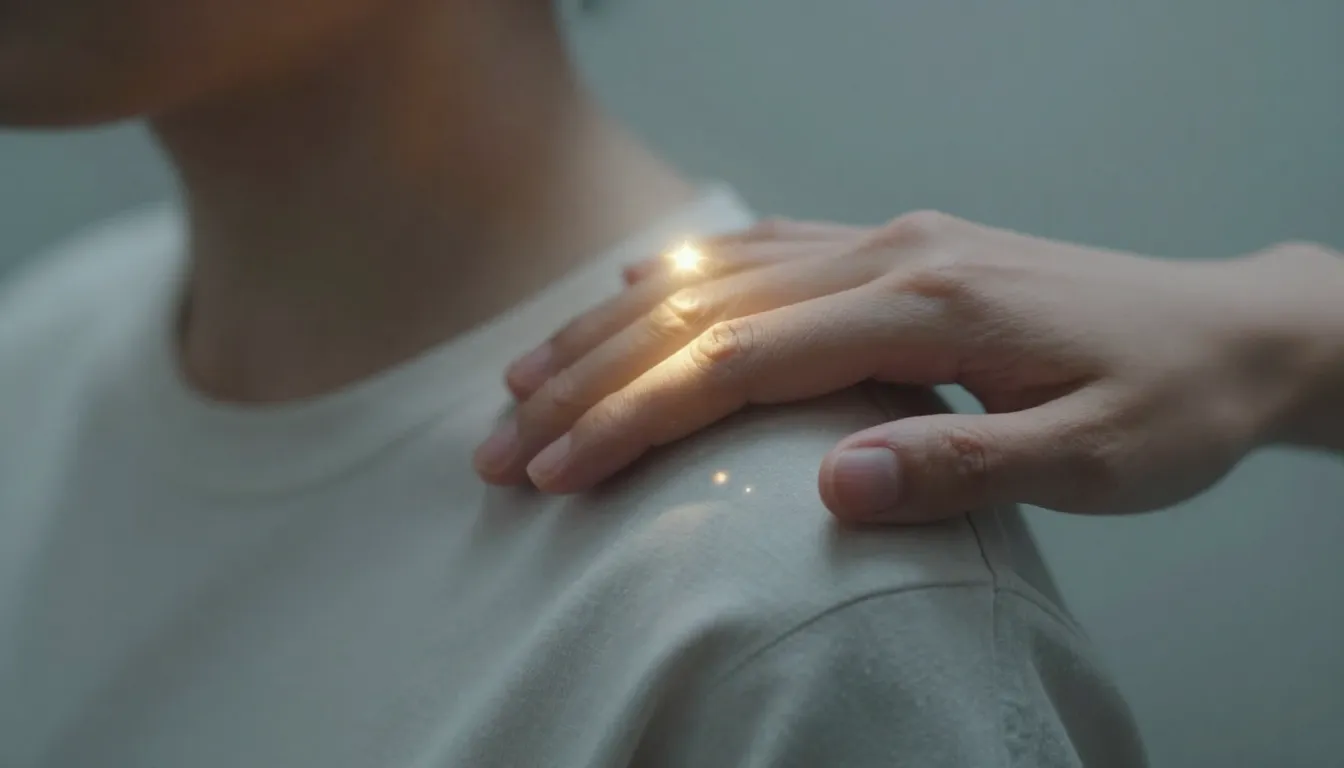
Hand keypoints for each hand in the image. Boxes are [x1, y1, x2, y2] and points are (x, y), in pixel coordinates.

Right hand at [474, 212, 1343, 522]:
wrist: (1231, 333)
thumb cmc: (1166, 404)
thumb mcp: (1091, 461)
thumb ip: (961, 470)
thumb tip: (829, 485)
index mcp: (926, 306)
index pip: (739, 363)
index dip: (634, 416)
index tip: (554, 468)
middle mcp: (890, 254)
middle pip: (701, 308)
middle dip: (588, 376)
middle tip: (499, 439)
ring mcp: (889, 240)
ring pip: (717, 271)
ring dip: (613, 324)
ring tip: (526, 374)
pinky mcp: (896, 247)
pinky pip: (765, 248)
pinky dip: (685, 276)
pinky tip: (638, 291)